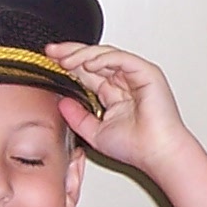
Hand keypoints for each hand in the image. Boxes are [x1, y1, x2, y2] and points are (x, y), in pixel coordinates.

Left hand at [47, 43, 195, 175]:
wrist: (157, 154)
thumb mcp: (95, 132)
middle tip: (51, 52)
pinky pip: (121, 59)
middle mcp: (125, 82)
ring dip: (83, 54)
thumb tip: (62, 103)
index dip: (69, 66)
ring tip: (64, 59)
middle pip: (94, 59)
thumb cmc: (136, 148)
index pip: (88, 73)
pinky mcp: (147, 72)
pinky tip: (86, 64)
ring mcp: (136, 75)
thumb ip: (78, 117)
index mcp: (115, 94)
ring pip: (106, 55)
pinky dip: (103, 59)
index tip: (49, 62)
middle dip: (71, 53)